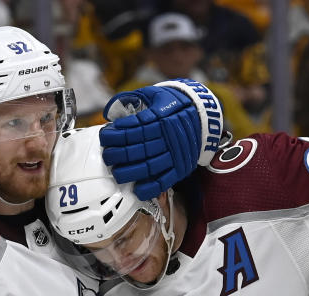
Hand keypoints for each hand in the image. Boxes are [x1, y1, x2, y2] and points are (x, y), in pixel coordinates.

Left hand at [100, 79, 223, 199]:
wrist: (204, 114)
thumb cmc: (174, 103)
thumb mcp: (155, 94)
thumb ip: (133, 99)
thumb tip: (109, 112)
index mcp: (160, 117)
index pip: (132, 129)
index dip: (115, 134)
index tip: (105, 137)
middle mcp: (168, 137)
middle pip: (137, 149)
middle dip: (117, 154)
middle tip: (107, 156)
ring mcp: (175, 154)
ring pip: (148, 167)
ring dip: (129, 172)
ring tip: (116, 172)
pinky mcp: (181, 168)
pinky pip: (165, 181)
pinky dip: (150, 187)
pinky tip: (136, 189)